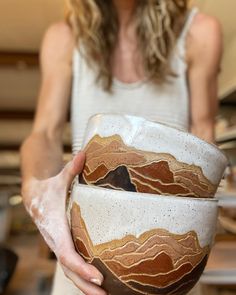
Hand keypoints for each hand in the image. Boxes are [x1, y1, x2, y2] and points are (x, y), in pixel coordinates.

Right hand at [21, 152, 106, 294]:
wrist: (34, 194)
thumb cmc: (49, 187)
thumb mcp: (60, 177)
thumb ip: (73, 168)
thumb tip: (85, 153)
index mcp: (55, 227)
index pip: (67, 253)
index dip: (81, 267)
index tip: (98, 277)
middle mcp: (55, 240)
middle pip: (69, 269)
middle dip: (85, 285)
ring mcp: (58, 244)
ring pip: (69, 270)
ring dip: (84, 285)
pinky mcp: (61, 244)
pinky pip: (70, 263)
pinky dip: (81, 275)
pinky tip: (95, 281)